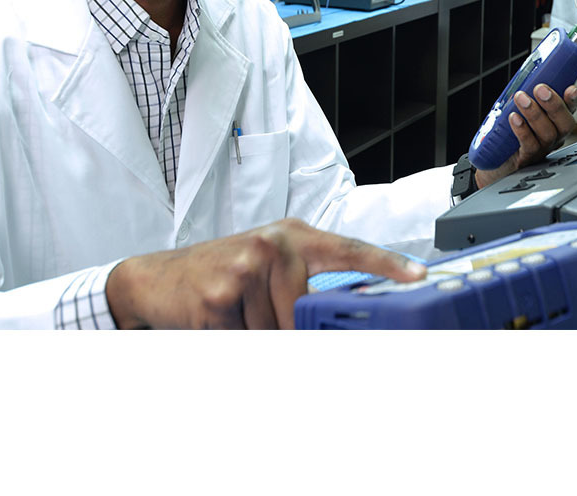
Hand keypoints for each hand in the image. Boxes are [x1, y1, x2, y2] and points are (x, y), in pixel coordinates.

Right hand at [105, 218, 425, 328]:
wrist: (158, 277)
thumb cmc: (220, 272)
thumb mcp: (266, 267)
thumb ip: (302, 282)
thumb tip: (335, 317)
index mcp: (292, 236)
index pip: (349, 249)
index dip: (386, 264)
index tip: (418, 277)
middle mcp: (274, 245)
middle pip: (307, 314)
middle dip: (286, 329)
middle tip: (256, 314)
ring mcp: (246, 267)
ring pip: (275, 332)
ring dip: (254, 334)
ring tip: (233, 312)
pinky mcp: (220, 294)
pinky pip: (243, 339)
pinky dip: (230, 338)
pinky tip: (215, 318)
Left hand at [473, 84, 576, 189]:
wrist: (492, 163)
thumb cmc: (506, 134)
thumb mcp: (517, 111)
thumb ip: (524, 98)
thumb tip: (521, 79)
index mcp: (554, 122)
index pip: (569, 110)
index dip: (573, 100)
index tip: (570, 89)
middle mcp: (553, 137)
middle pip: (565, 124)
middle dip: (554, 105)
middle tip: (540, 89)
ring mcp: (542, 150)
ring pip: (548, 134)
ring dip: (535, 114)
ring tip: (521, 98)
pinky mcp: (527, 160)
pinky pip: (529, 145)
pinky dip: (523, 130)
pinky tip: (514, 118)